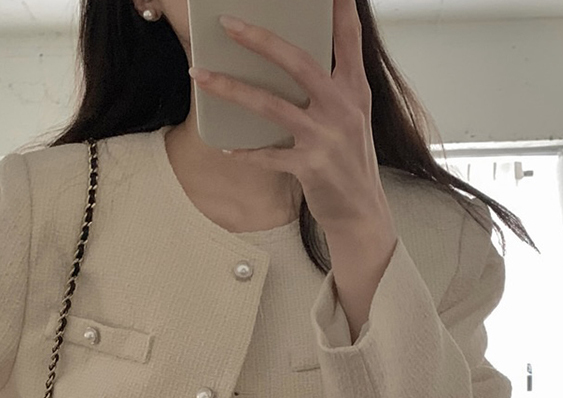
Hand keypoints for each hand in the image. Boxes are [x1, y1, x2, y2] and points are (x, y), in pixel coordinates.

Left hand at [189, 0, 394, 236]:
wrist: (362, 212)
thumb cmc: (351, 162)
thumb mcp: (353, 118)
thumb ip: (332, 87)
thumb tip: (291, 62)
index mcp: (356, 91)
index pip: (348, 39)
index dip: (339, 9)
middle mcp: (342, 109)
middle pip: (298, 63)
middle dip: (260, 40)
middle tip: (228, 24)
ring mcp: (325, 138)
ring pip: (271, 105)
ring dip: (231, 89)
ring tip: (200, 75)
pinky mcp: (310, 166)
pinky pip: (268, 155)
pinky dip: (246, 153)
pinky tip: (227, 149)